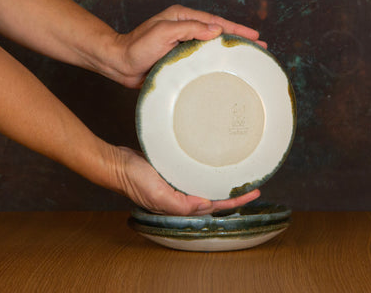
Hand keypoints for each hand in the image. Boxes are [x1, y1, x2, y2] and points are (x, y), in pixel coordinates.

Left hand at [104, 4, 266, 87]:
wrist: (118, 64)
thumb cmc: (137, 46)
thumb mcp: (164, 32)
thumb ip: (190, 29)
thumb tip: (217, 29)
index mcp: (183, 18)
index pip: (216, 21)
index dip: (237, 29)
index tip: (255, 36)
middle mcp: (184, 28)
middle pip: (218, 32)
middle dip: (239, 38)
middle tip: (260, 46)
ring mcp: (182, 43)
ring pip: (211, 45)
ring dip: (229, 50)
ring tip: (248, 57)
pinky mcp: (178, 58)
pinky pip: (202, 58)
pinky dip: (215, 61)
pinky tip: (224, 69)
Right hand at [111, 146, 260, 214]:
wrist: (116, 163)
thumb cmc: (133, 179)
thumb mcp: (158, 194)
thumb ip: (181, 204)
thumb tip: (205, 206)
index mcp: (180, 205)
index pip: (214, 205)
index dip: (235, 201)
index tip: (253, 192)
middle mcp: (181, 197)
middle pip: (214, 196)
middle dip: (234, 192)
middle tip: (254, 183)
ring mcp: (177, 184)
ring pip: (206, 185)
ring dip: (222, 182)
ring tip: (239, 175)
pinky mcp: (173, 171)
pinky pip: (195, 174)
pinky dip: (207, 171)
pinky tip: (213, 165)